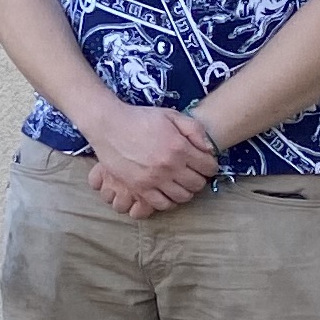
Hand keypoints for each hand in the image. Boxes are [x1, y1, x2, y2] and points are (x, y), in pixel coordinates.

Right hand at [85, 100, 219, 217]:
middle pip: (197, 184)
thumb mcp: (171, 115)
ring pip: (182, 197)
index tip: (203, 163)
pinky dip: (169, 201)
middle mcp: (169, 166)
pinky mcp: (139, 188)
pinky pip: (162, 204)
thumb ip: (195, 129)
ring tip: (180, 183)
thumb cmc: (140, 118)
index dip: (210, 165)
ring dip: (185, 191)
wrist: (109, 125)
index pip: (208, 167)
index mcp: (179, 147)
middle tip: (192, 173)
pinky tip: (166, 191)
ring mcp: (154, 179)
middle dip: (199, 179)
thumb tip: (210, 150)